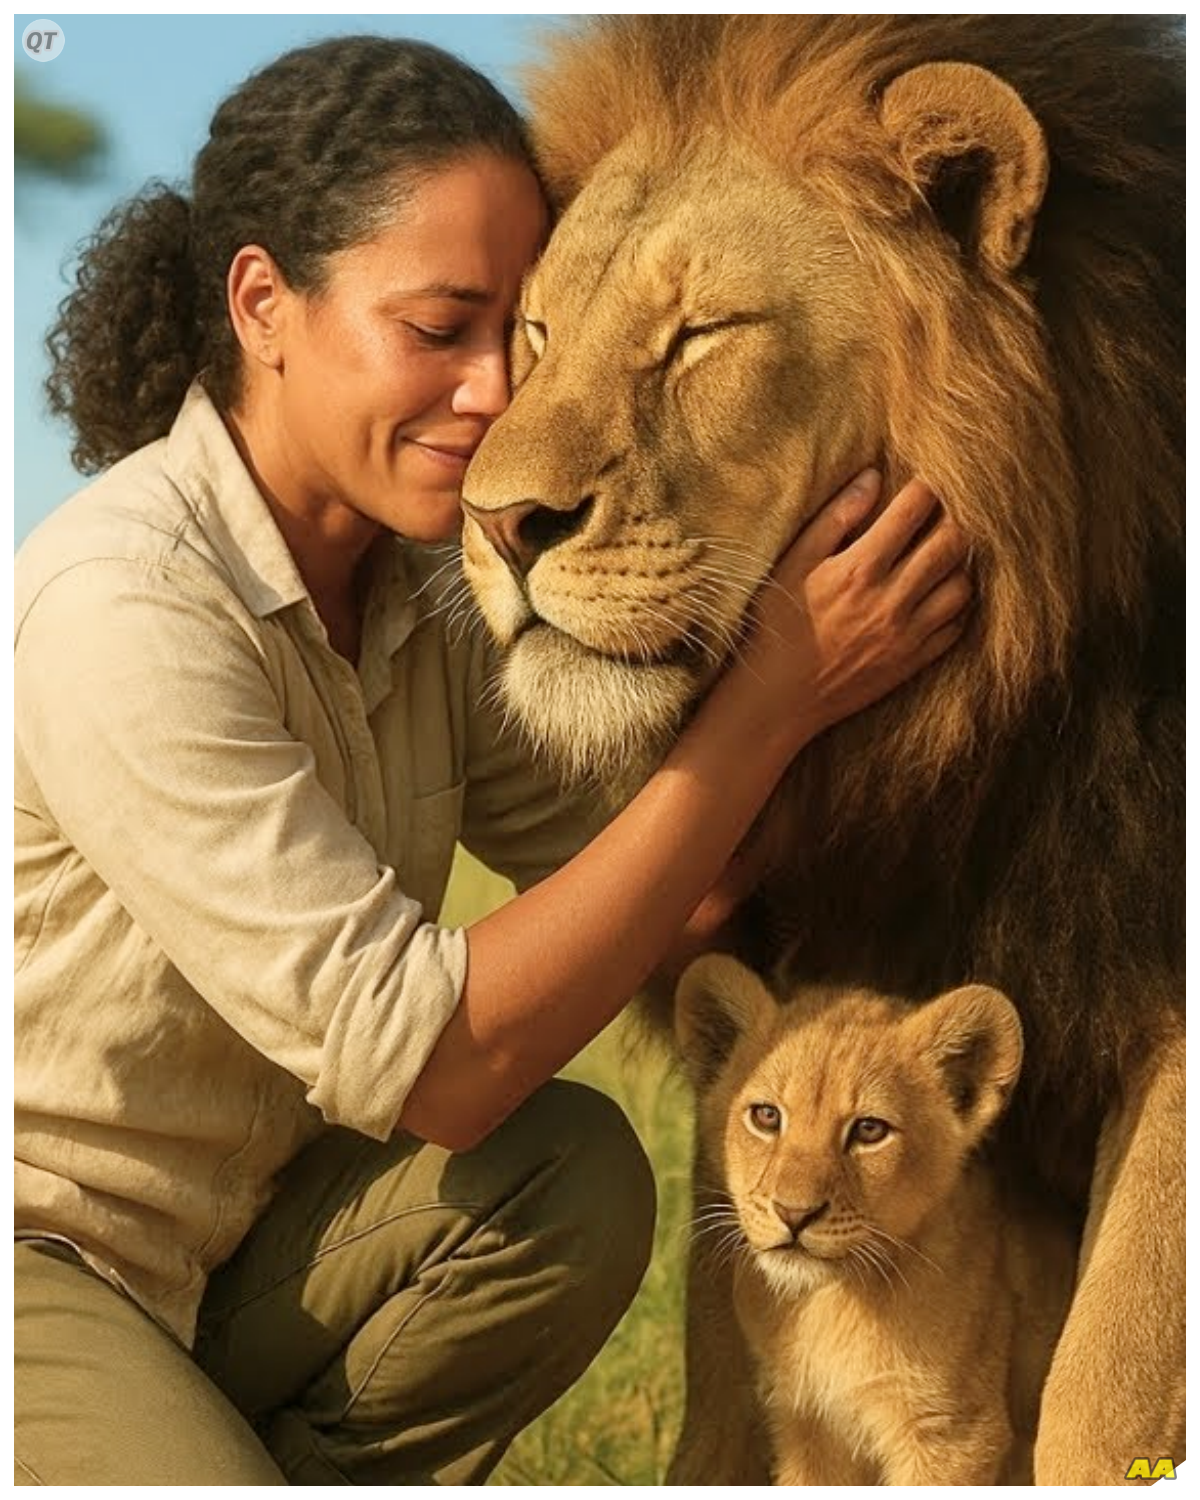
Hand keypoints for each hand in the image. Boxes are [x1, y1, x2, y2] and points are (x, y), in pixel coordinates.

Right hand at [738, 468, 970, 743]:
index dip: (926, 486)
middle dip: (954, 517)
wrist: (777, 699)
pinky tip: (937, 596)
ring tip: (941, 554)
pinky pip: (955, 627)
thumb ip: (834, 519)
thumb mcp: (792, 565)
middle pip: (952, 543)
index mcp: (860, 568)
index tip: (924, 480)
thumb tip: (873, 476)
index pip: (914, 509)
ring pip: (962, 585)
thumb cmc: (777, 626)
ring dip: (958, 563)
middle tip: (944, 511)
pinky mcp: (912, 662)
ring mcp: (907, 634)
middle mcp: (892, 599)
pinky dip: (955, 606)